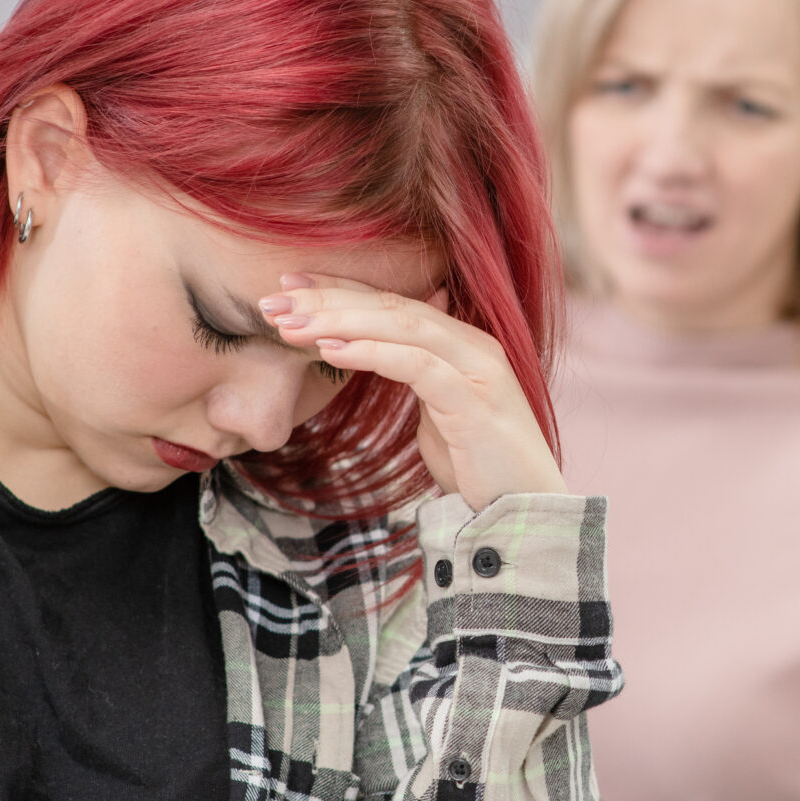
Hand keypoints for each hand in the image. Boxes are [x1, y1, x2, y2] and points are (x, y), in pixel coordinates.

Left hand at [264, 275, 566, 510]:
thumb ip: (416, 376)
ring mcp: (477, 368)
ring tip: (289, 324)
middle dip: (328, 299)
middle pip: (392, 306)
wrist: (527, 513)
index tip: (289, 287)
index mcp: (462, 344)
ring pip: (401, 326)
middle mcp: (472, 344)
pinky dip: (370, 353)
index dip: (341, 290)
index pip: (393, 303)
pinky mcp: (474, 399)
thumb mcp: (439, 415)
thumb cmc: (483, 469)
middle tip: (272, 301)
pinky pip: (415, 365)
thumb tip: (377, 352)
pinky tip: (331, 350)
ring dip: (339, 321)